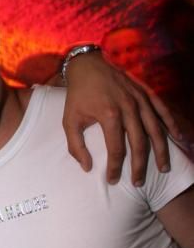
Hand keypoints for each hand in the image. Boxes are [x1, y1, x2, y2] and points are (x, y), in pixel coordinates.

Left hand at [62, 52, 178, 185]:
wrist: (87, 65)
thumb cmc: (77, 96)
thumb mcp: (69, 121)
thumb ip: (76, 146)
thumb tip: (87, 168)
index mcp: (109, 115)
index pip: (117, 149)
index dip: (116, 168)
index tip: (113, 180)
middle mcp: (129, 107)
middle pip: (140, 143)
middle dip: (140, 166)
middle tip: (139, 182)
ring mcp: (139, 99)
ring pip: (155, 129)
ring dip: (161, 151)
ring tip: (163, 168)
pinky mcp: (145, 92)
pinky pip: (162, 110)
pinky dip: (171, 124)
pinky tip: (177, 138)